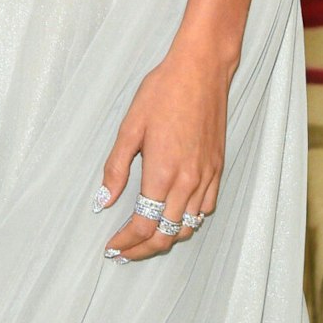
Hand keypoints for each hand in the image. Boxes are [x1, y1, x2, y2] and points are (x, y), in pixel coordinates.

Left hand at [96, 39, 230, 262]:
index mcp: (162, 173)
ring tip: (145, 237)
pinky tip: (173, 213)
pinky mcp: (218, 169)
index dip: (126, 242)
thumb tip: (103, 200)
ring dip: (166, 237)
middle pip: (167, 234)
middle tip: (123, 251)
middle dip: (143, 249)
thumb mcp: (130, 127)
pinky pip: (205, 208)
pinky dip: (188, 220)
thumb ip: (116, 168)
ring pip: (188, 226)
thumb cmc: (162, 92)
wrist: (201, 71)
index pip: (144, 225)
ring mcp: (207, 177)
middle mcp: (188, 181)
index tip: (111, 247)